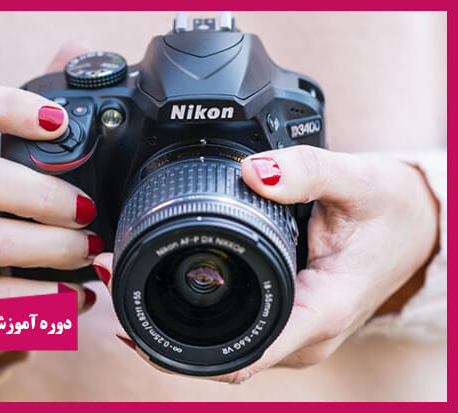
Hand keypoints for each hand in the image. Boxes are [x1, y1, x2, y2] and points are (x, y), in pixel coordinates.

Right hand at [0, 42, 99, 311]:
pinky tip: (77, 297)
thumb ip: (44, 116)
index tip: (61, 124)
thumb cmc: (1, 217)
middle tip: (89, 210)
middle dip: (42, 194)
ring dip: (49, 246)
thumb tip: (80, 53)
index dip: (8, 108)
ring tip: (90, 253)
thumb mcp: (15, 166)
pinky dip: (42, 300)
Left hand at [92, 145, 438, 382]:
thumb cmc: (393, 212)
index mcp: (318, 313)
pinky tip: (167, 292)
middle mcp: (304, 337)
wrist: (418, 226)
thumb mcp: (357, 182)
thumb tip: (253, 171)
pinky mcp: (289, 323)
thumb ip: (307, 172)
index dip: (178, 349)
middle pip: (220, 360)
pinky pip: (237, 336)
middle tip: (115, 287)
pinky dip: (198, 323)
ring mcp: (296, 335)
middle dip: (162, 336)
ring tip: (129, 286)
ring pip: (224, 352)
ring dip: (174, 329)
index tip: (131, 320)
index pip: (241, 356)